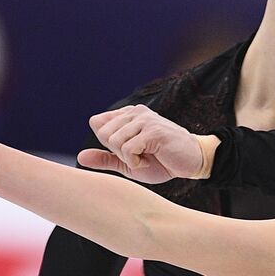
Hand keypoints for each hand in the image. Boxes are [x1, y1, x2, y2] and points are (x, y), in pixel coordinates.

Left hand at [79, 104, 217, 183]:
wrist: (194, 162)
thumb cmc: (163, 162)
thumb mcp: (129, 163)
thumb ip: (106, 158)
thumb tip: (80, 157)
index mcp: (128, 115)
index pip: (97, 122)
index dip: (107, 142)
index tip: (126, 151)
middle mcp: (135, 112)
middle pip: (102, 133)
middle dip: (116, 152)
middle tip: (136, 157)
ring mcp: (145, 119)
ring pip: (114, 141)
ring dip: (127, 158)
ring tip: (145, 159)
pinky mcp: (153, 131)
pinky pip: (128, 148)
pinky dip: (136, 162)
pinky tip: (149, 162)